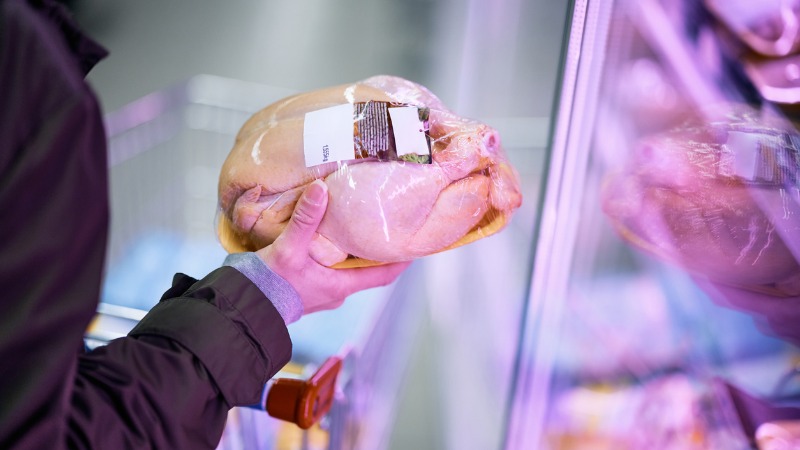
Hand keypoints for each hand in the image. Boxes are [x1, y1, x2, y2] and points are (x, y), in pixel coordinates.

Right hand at [256, 179, 410, 313]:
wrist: (244, 308)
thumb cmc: (269, 284)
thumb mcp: (289, 248)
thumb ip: (306, 218)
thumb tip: (322, 189)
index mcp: (341, 286)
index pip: (383, 275)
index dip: (401, 261)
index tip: (415, 244)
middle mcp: (336, 293)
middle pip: (366, 270)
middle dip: (375, 250)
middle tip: (384, 225)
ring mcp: (322, 294)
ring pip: (346, 271)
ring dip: (352, 252)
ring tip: (356, 227)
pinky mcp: (307, 291)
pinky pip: (328, 271)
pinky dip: (333, 256)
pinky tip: (326, 240)